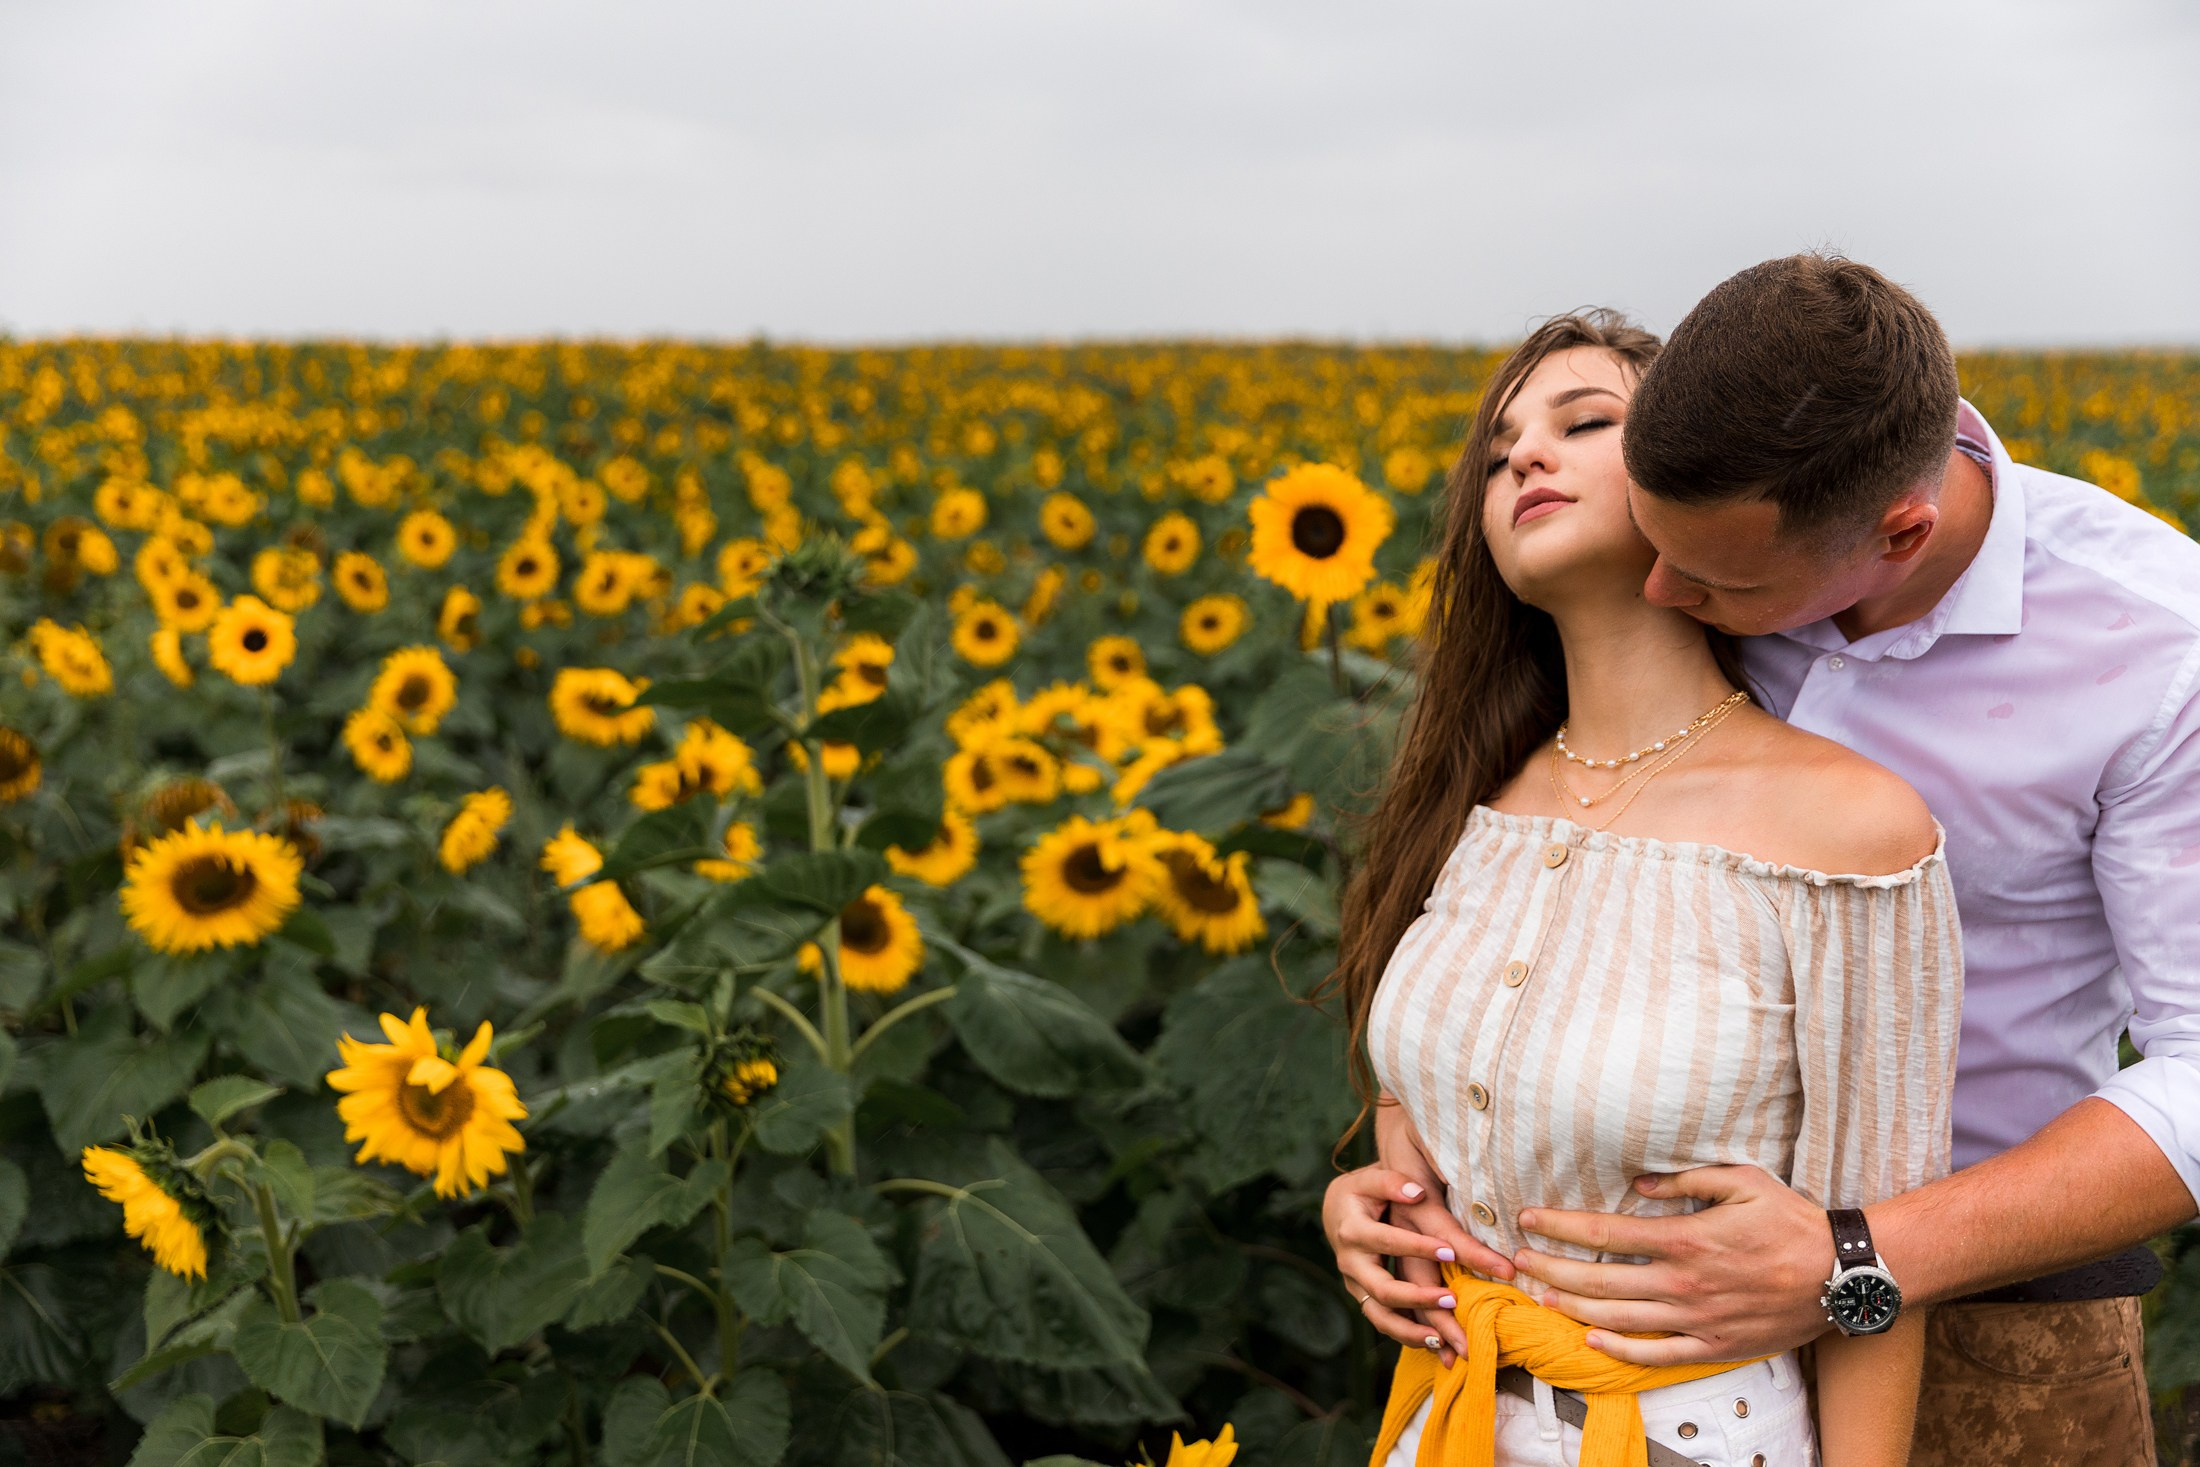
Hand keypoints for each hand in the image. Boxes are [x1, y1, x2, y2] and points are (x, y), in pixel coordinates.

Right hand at [1323, 1164, 1503, 1364]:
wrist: (1336, 1212)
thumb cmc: (1360, 1192)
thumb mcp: (1370, 1179)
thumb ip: (1391, 1182)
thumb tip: (1416, 1192)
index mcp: (1352, 1230)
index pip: (1387, 1241)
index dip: (1418, 1247)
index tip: (1452, 1252)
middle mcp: (1350, 1263)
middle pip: (1382, 1289)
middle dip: (1418, 1298)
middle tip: (1452, 1299)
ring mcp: (1355, 1285)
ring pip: (1380, 1317)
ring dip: (1411, 1332)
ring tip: (1443, 1339)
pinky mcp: (1363, 1298)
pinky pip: (1384, 1323)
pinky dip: (1407, 1337)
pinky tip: (1435, 1344)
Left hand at [1508, 1164, 1835, 1365]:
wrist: (1842, 1274)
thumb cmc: (1792, 1221)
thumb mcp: (1742, 1181)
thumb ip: (1687, 1179)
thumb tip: (1642, 1184)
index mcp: (1686, 1238)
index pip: (1605, 1231)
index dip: (1559, 1226)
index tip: (1527, 1219)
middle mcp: (1684, 1282)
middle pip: (1598, 1280)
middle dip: (1549, 1269)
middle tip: (1515, 1261)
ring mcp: (1697, 1320)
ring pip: (1618, 1319)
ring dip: (1571, 1309)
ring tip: (1540, 1297)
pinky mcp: (1715, 1347)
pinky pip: (1657, 1355)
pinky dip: (1619, 1350)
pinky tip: (1591, 1339)